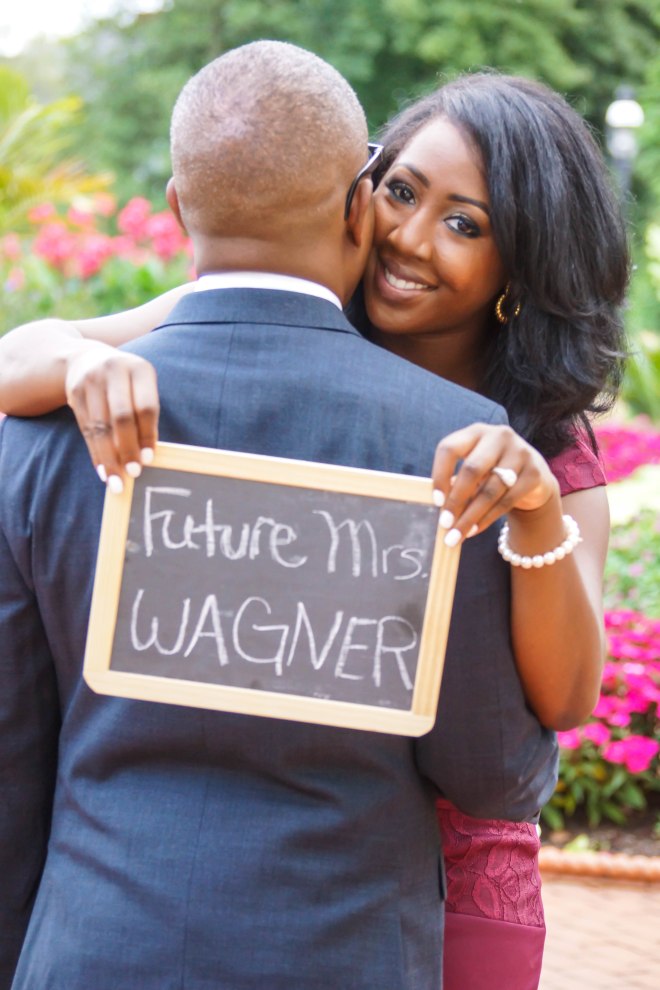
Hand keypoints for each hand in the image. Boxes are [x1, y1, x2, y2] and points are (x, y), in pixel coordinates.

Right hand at [65, 343, 158, 490]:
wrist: (86, 359)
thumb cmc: (125, 383)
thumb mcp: (140, 387)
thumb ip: (145, 415)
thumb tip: (146, 457)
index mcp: (139, 369)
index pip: (145, 407)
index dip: (147, 435)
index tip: (148, 459)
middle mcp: (114, 371)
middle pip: (121, 417)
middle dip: (127, 448)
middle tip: (134, 473)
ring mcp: (90, 380)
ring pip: (100, 426)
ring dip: (109, 457)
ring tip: (116, 481)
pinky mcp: (74, 392)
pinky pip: (86, 429)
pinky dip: (96, 453)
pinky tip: (103, 470)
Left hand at [431, 423, 559, 545]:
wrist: (533, 475)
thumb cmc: (493, 471)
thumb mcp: (474, 470)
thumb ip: (458, 483)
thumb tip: (441, 511)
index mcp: (475, 432)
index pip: (449, 449)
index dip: (440, 476)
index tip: (436, 502)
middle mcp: (498, 436)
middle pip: (472, 470)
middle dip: (456, 500)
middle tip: (445, 524)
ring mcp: (520, 452)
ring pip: (490, 489)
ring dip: (471, 516)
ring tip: (458, 534)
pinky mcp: (534, 472)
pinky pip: (507, 500)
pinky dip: (488, 518)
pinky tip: (475, 529)